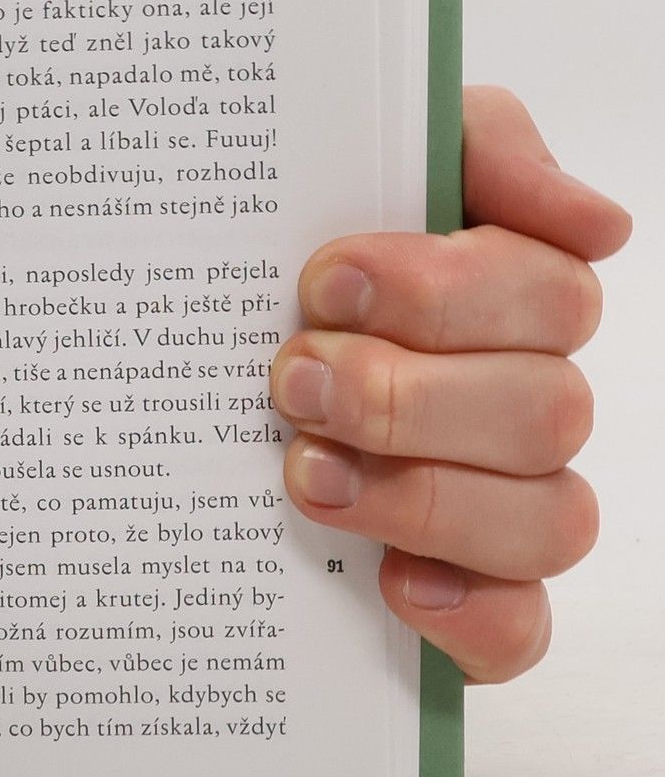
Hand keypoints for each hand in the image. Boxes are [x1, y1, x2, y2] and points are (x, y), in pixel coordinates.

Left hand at [273, 87, 629, 682]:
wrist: (178, 386)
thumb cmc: (287, 272)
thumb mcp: (363, 165)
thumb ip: (476, 146)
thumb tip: (598, 223)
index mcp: (510, 303)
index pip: (550, 294)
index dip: (443, 290)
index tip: (325, 280)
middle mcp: (521, 407)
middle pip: (544, 408)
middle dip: (407, 393)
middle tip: (292, 377)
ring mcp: (504, 509)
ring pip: (547, 519)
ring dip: (422, 493)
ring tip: (303, 470)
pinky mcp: (469, 604)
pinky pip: (518, 631)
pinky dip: (469, 613)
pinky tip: (394, 582)